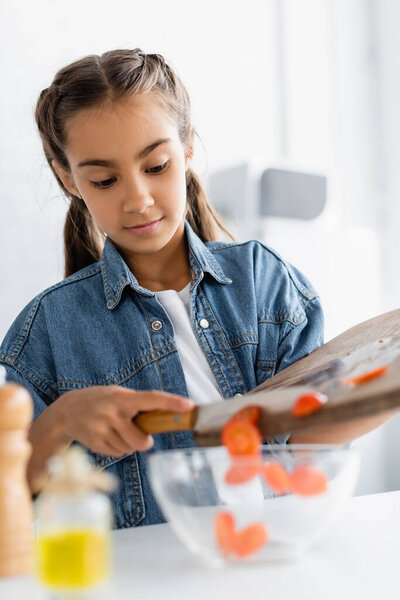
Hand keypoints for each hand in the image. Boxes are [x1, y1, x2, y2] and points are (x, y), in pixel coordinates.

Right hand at [56, 386, 192, 456]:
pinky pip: (119, 453)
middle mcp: (111, 413)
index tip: (189, 406)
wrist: (66, 411)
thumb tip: (168, 416)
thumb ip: (139, 404)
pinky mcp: (95, 444)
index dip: (171, 403)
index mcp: (122, 397)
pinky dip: (118, 448)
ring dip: (129, 443)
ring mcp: (101, 430)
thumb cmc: (102, 401)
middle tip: (138, 432)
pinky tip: (106, 436)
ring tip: (116, 430)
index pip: (150, 399)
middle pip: (142, 440)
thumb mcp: (118, 395)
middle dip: (144, 441)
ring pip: (130, 449)